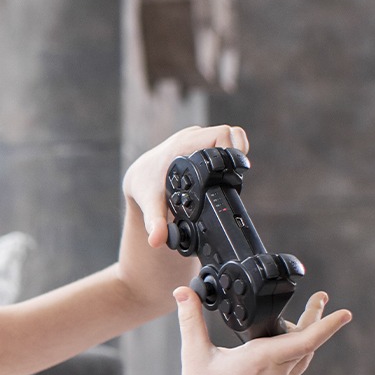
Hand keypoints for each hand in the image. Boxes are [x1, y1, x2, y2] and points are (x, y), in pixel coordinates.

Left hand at [119, 125, 251, 299]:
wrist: (139, 176)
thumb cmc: (145, 185)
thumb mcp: (149, 204)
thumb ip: (154, 223)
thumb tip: (156, 240)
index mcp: (182, 146)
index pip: (220, 135)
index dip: (232, 149)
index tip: (232, 171)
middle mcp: (190, 137)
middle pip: (229, 134)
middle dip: (235, 155)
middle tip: (231, 177)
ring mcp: (196, 137)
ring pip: (228, 136)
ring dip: (233, 155)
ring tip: (228, 176)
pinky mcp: (200, 141)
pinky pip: (223, 140)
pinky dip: (228, 153)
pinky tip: (223, 172)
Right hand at [172, 287, 350, 374]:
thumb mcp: (194, 354)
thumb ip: (189, 320)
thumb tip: (180, 292)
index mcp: (263, 360)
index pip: (306, 339)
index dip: (327, 324)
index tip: (344, 311)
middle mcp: (279, 372)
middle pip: (309, 342)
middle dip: (316, 318)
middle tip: (320, 297)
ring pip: (304, 355)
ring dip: (308, 335)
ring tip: (305, 318)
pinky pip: (295, 367)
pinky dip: (297, 350)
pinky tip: (284, 345)